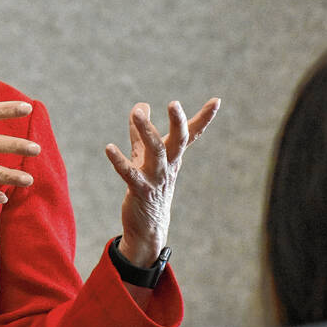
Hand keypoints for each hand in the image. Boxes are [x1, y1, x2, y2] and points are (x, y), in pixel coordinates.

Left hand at [104, 98, 219, 266]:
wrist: (149, 226)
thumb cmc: (148, 186)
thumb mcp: (145, 156)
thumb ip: (140, 132)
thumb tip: (141, 105)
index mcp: (173, 156)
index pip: (191, 135)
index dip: (204, 118)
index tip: (217, 100)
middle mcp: (169, 166)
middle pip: (179, 141)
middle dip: (178, 122)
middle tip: (174, 103)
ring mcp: (156, 178)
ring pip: (156, 152)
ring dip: (147, 132)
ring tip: (136, 113)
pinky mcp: (140, 190)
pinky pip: (130, 174)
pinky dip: (119, 160)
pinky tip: (108, 148)